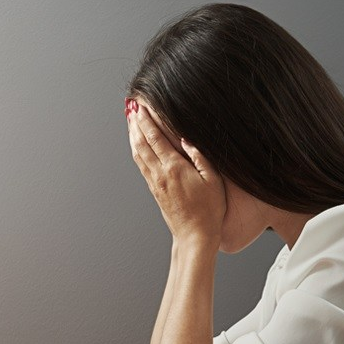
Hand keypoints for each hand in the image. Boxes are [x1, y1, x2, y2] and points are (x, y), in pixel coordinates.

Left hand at [126, 100, 225, 248]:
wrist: (195, 235)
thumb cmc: (209, 210)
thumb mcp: (213, 180)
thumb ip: (200, 157)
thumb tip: (186, 139)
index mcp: (174, 168)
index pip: (156, 138)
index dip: (147, 121)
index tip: (141, 107)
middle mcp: (160, 174)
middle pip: (142, 143)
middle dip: (135, 124)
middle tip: (130, 108)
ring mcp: (155, 183)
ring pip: (138, 154)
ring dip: (133, 136)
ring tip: (130, 123)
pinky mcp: (155, 191)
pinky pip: (141, 166)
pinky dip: (136, 151)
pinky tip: (136, 146)